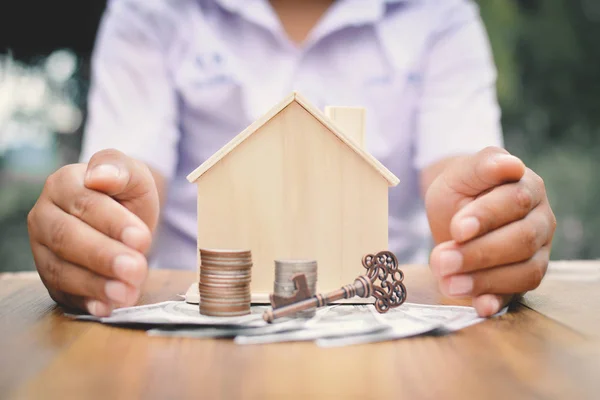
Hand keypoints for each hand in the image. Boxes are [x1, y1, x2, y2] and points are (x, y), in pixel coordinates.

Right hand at [27, 149, 159, 316]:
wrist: (124, 218)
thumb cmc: (125, 194)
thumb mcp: (133, 175)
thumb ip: (119, 168)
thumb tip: (99, 175)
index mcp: (63, 184)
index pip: (84, 204)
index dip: (113, 223)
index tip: (141, 238)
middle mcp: (45, 216)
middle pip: (68, 239)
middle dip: (104, 257)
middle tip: (135, 269)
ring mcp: (43, 250)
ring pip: (61, 270)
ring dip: (96, 284)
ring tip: (127, 293)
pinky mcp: (52, 278)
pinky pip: (63, 293)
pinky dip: (86, 302)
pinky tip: (107, 307)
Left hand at [425, 147, 556, 315]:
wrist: (456, 211)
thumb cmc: (461, 190)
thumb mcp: (461, 174)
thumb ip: (482, 167)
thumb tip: (511, 165)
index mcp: (528, 187)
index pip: (515, 202)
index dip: (486, 217)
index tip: (457, 229)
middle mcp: (540, 220)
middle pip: (521, 240)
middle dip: (479, 253)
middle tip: (442, 260)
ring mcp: (536, 252)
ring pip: (525, 271)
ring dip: (484, 280)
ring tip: (448, 283)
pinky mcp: (522, 278)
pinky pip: (518, 294)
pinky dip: (498, 301)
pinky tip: (479, 306)